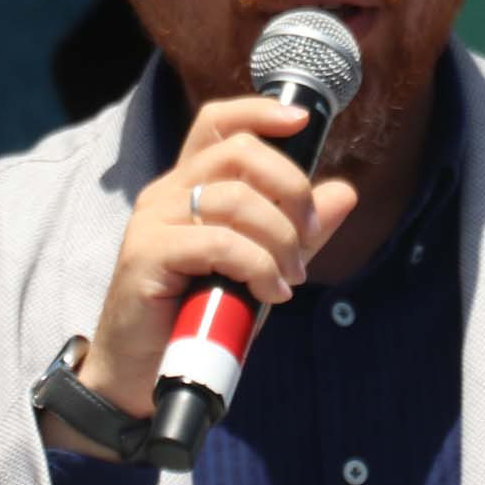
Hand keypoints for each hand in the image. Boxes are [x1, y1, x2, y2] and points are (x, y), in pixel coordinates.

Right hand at [72, 97, 360, 420]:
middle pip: (238, 152)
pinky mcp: (148, 254)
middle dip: (290, 189)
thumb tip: (343, 192)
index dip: (259, 111)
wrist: (140, 373)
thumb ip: (298, 232)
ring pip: (235, 199)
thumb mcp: (259, 269)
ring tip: (288, 279)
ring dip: (280, 240)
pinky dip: (258, 267)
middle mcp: (168, 193)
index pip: (218, 123)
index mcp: (190, 187)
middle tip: (309, 236)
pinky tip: (269, 293)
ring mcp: (154, 221)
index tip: (301, 120)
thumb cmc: (198, 319)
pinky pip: (220, 243)